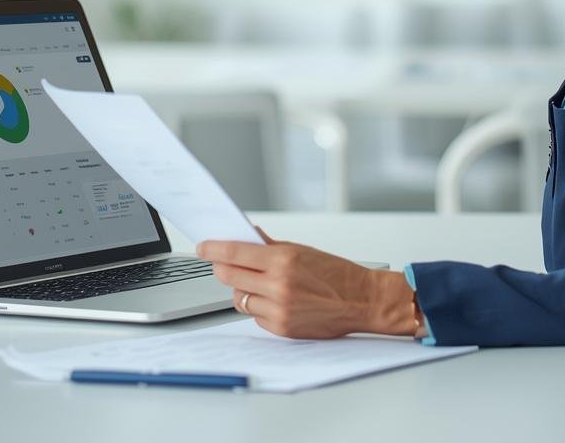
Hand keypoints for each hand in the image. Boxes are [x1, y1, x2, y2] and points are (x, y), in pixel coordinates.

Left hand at [196, 227, 411, 338]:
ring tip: (257, 283)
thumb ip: (271, 246)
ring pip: (239, 298)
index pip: (235, 253)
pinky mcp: (281, 328)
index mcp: (283, 261)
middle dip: (222, 268)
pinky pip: (254, 316)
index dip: (213, 249)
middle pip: (229, 277)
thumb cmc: (337, 274)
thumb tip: (248, 236)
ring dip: (242, 289)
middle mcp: (278, 286)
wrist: (361, 300)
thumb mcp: (303, 251)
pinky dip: (258, 307)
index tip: (203, 246)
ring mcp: (278, 309)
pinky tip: (273, 300)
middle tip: (222, 263)